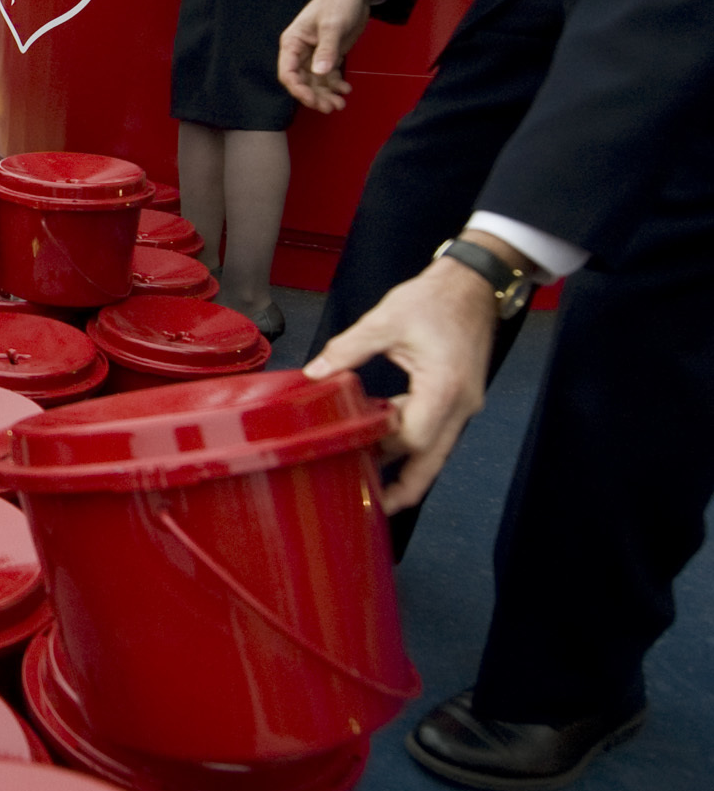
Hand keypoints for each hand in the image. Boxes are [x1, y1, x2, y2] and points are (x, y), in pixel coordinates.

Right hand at [278, 0, 371, 112]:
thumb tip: (319, 72)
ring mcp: (315, 55)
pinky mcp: (329, 56)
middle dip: (314, 96)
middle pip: (302, 82)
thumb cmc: (337, 2)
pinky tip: (345, 90)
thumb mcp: (332, 25)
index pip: (288, 73)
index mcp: (293, 42)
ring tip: (339, 104)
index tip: (312, 100)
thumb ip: (327, 49)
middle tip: (330, 107)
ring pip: (315, 82)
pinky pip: (329, 76)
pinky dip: (336, 85)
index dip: (298, 90)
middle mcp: (301, 52)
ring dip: (325, 95)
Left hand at [307, 256, 497, 511]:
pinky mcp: (459, 396)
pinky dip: (411, 438)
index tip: (354, 455)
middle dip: (406, 487)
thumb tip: (316, 372)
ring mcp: (463, 403)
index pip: (413, 437)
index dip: (382, 448)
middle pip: (432, 460)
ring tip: (371, 474)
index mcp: (445, 387)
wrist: (474, 284)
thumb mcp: (387, 320)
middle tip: (377, 505)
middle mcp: (460, 403)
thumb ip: (349, 348)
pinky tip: (384, 437)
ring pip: (435, 448)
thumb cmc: (438, 298)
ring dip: (406, 462)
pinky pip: (436, 429)